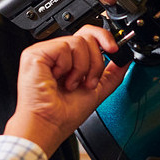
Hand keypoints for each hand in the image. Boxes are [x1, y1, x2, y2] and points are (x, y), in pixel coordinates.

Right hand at [5, 25, 127, 157]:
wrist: (50, 125)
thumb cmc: (63, 115)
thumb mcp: (97, 91)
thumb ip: (112, 74)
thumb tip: (125, 60)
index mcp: (68, 60)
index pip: (87, 35)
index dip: (103, 38)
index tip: (114, 50)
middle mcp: (56, 54)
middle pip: (86, 36)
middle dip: (95, 62)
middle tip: (87, 81)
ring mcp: (44, 52)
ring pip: (78, 42)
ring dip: (81, 68)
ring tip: (71, 84)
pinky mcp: (35, 54)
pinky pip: (63, 47)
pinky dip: (67, 66)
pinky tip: (59, 79)